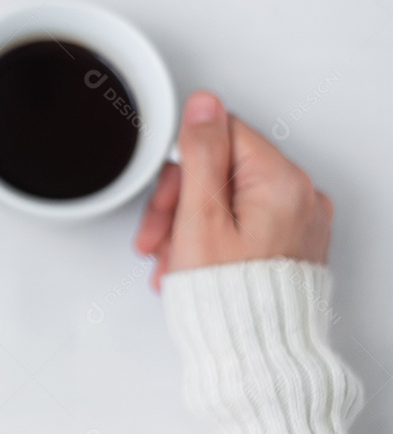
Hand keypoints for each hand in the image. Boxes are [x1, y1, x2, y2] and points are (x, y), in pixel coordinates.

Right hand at [135, 92, 332, 290]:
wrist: (254, 355)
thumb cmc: (229, 297)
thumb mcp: (199, 216)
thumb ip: (200, 153)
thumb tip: (203, 105)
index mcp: (282, 181)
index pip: (220, 136)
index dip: (181, 168)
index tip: (167, 200)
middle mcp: (301, 197)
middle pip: (222, 170)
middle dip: (180, 203)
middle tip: (160, 236)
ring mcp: (299, 223)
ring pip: (228, 199)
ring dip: (189, 225)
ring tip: (173, 260)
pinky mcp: (290, 245)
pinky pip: (244, 224)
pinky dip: (213, 239)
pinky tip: (193, 263)